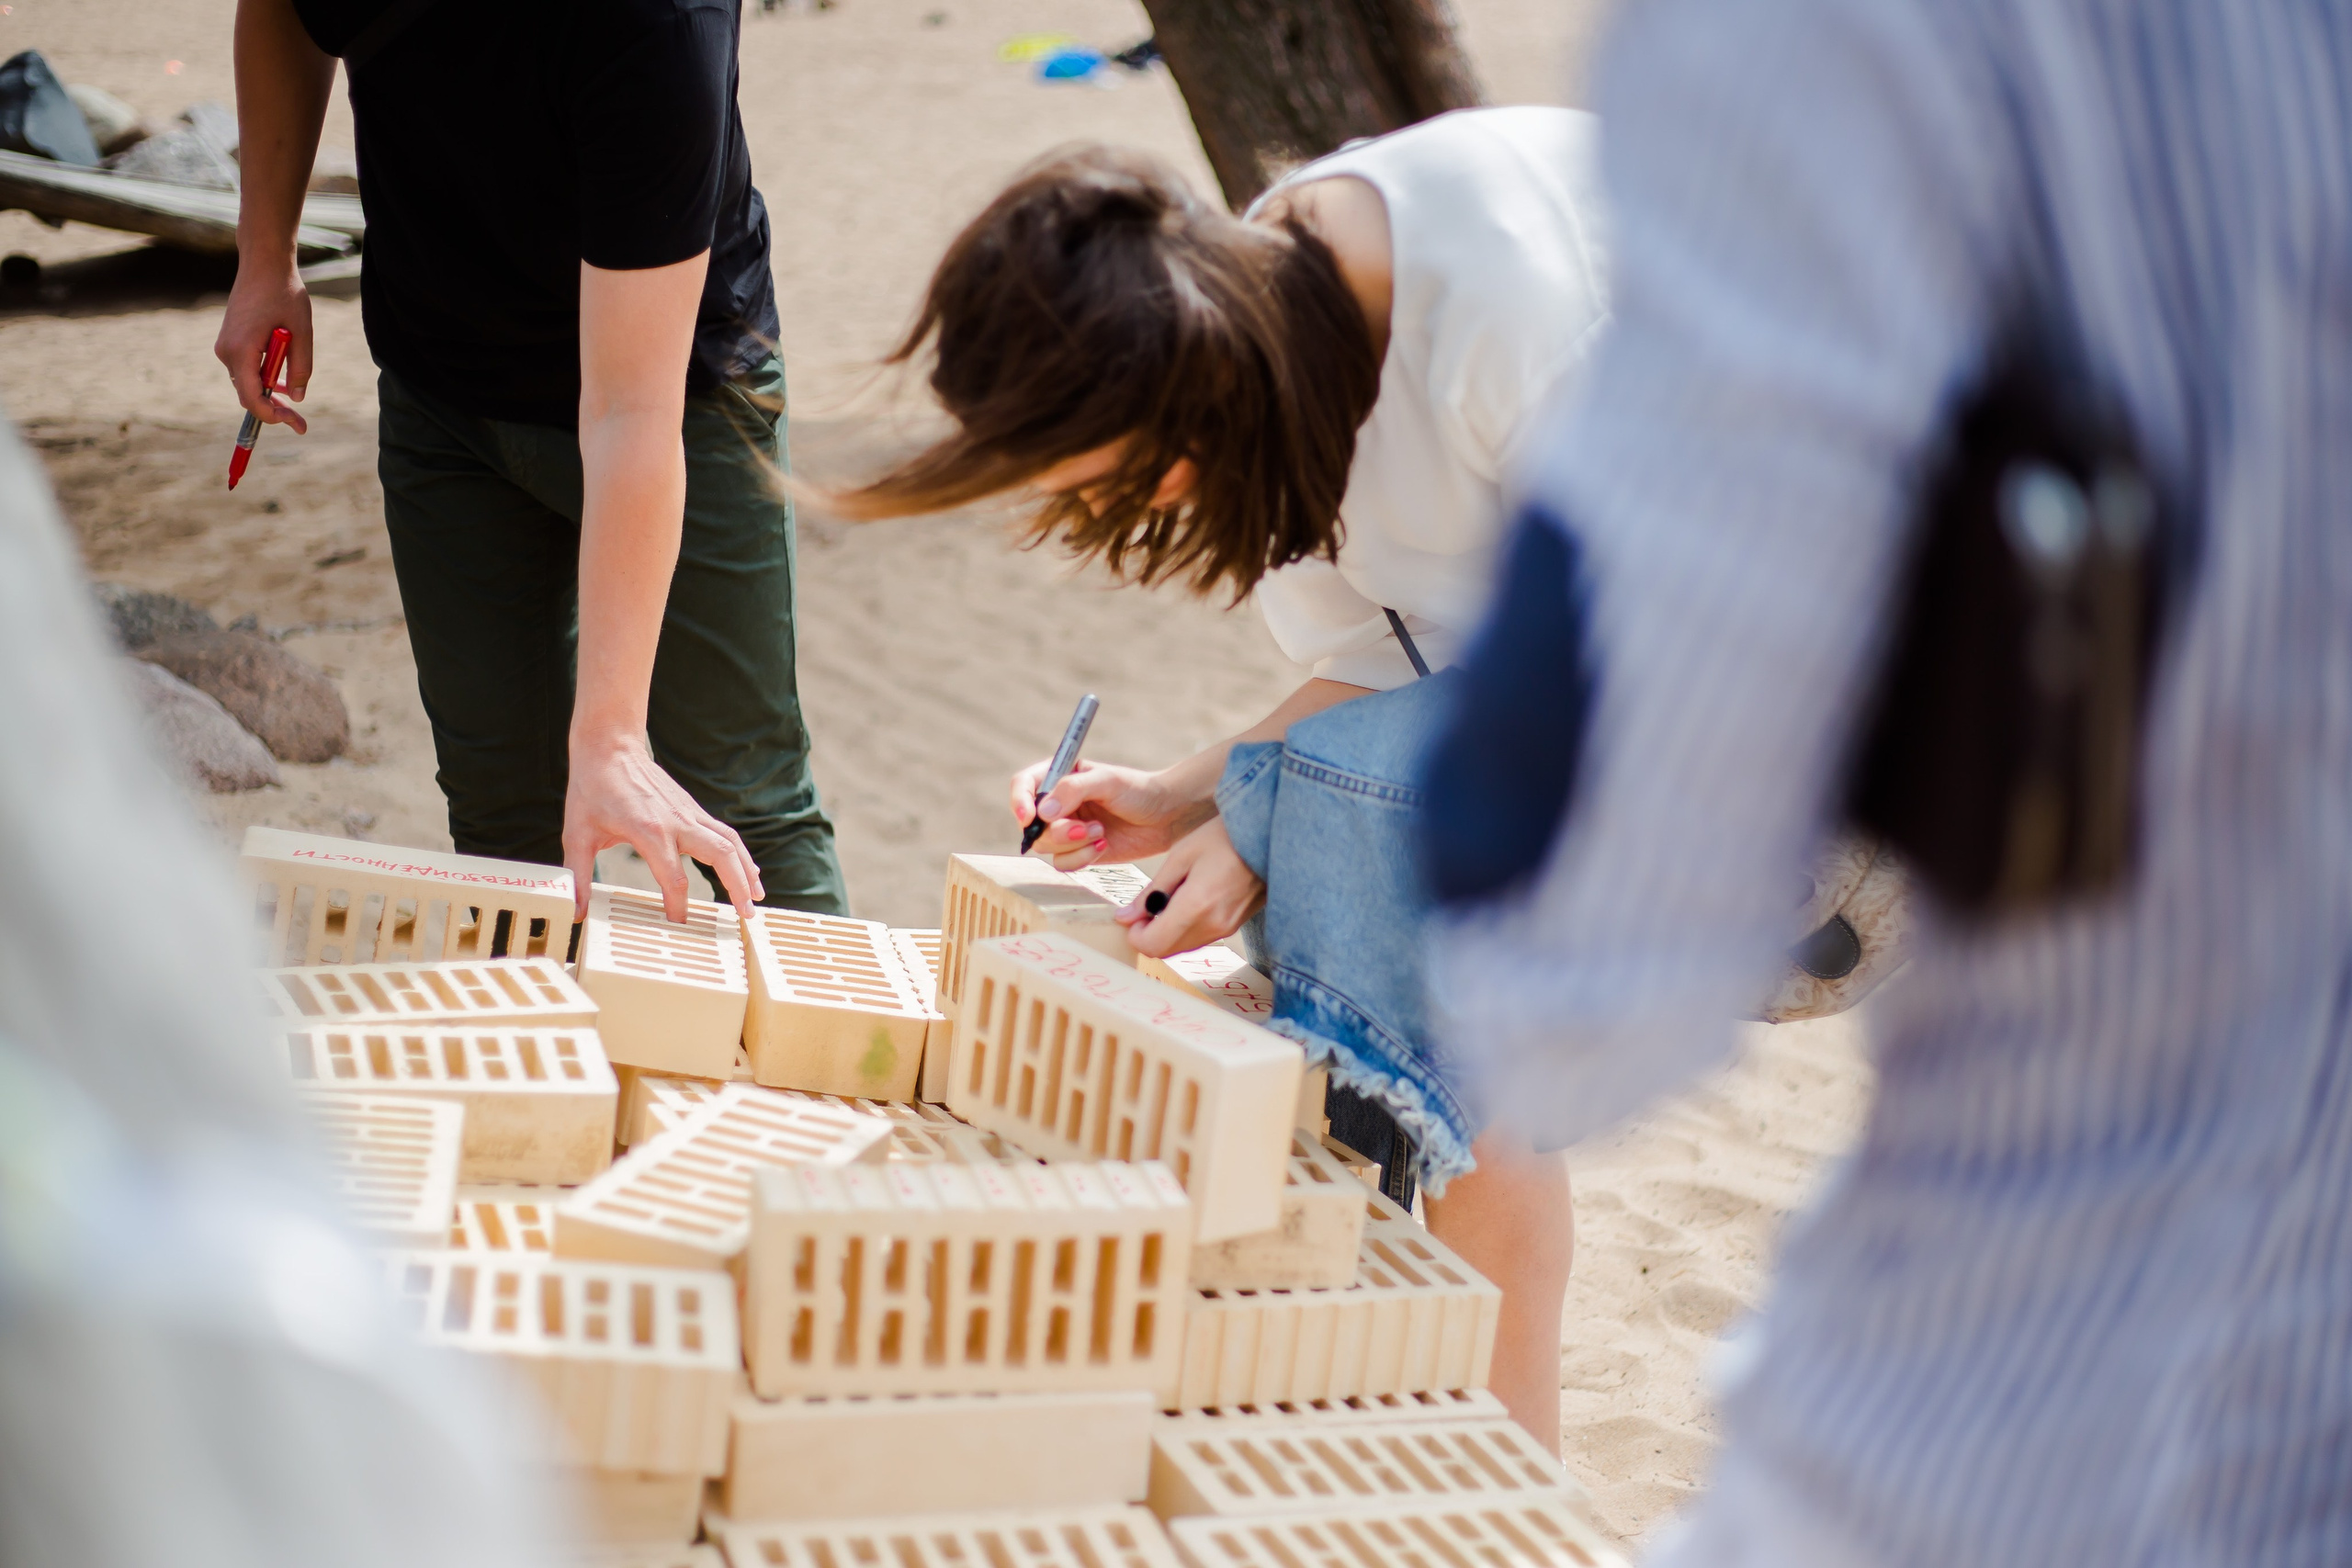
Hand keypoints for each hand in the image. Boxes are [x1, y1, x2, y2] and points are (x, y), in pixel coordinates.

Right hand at [214, 262, 313, 434]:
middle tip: (300, 422)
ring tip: (295, 401)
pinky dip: (263, 378)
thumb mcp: (303, 332)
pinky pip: (245, 369)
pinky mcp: (230, 341)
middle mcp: (226, 351)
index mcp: (241, 350)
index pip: (251, 398)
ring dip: (269, 393)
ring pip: (247, 383)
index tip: (295, 424)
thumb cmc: (285, 293)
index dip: (272, 416)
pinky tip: (282, 382)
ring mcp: (225, 346)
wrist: (263, 264)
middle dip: (273, 409)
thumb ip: (301, 367)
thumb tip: (297, 397)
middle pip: (247, 394)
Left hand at [561, 732, 762, 920]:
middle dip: (737, 887)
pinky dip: (739, 852)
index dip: (678, 905)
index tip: (678, 924)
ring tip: (757, 896)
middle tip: (747, 916)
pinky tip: (746, 868)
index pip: (674, 877)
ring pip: (730, 842)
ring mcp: (688, 812)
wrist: (609, 747)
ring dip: (747, 869)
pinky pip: (723, 832)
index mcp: (650, 831)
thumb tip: (574, 911)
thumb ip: (578, 875)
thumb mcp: (577, 835)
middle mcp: (677, 821)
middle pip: (721, 857)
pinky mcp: (692, 807)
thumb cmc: (592, 790)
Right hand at [1009, 758, 1211, 870]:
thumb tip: (1042, 812)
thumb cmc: (1139, 790)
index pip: (1023, 785)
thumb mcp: (1108, 781)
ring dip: (1073, 844)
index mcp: (1059, 777)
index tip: (1027, 817)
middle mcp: (1057, 803)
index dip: (1019, 801)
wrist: (1167, 816)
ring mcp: (1066, 829)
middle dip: (1057, 831)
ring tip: (1101, 832)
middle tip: (1085, 828)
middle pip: (1032, 824)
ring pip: (1046, 846)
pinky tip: (1104, 846)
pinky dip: (1081, 857)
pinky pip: (1063, 863)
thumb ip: (1073, 790)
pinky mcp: (1078, 851)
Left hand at [1115, 817, 1263, 957]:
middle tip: (1149, 905)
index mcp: (1196, 906)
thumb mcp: (1181, 855)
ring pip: (1182, 947)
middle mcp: (1213, 925)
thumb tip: (1126, 916)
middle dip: (1150, 934)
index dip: (1135, 934)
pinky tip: (1190, 900)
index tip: (1134, 914)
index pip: (1153, 945)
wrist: (1270, 835)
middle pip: (1166, 951)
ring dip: (1168, 931)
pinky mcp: (1234, 926)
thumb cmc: (1225, 837)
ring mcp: (1226, 929)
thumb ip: (1152, 891)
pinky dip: (1185, 928)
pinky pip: (1199, 938)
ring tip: (1171, 897)